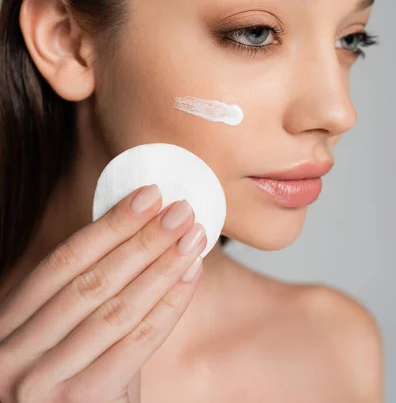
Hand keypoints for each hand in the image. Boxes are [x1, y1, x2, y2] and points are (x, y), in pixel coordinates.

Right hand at [0, 184, 206, 401]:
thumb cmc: (74, 371)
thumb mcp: (63, 328)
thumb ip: (88, 285)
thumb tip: (141, 224)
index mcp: (8, 319)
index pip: (64, 259)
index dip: (109, 224)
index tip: (149, 196)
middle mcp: (14, 352)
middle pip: (91, 281)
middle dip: (143, 241)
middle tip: (181, 211)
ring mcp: (42, 383)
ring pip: (116, 310)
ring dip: (162, 268)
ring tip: (193, 239)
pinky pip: (135, 345)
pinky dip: (169, 307)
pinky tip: (190, 278)